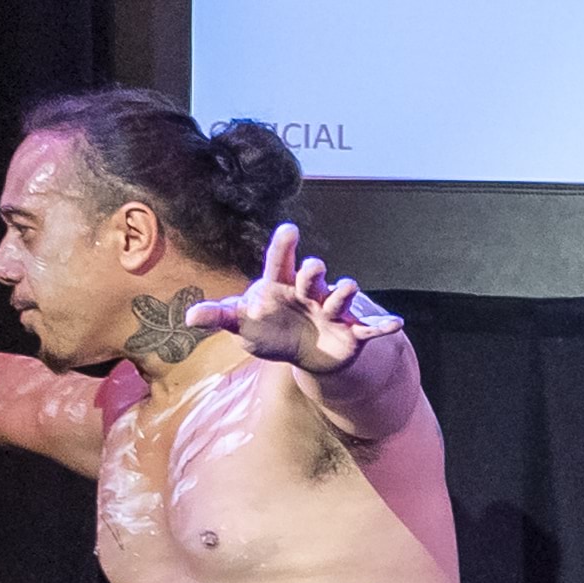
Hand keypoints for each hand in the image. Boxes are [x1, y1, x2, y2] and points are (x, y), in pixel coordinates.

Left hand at [188, 223, 384, 374]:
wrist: (304, 352)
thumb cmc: (270, 330)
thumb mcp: (242, 324)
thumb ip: (220, 316)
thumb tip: (189, 315)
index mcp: (280, 285)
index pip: (280, 262)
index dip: (284, 247)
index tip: (289, 230)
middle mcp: (308, 292)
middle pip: (312, 275)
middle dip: (314, 271)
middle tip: (313, 269)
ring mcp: (331, 310)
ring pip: (340, 296)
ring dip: (344, 292)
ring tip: (346, 290)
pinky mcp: (350, 332)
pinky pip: (368, 328)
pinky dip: (382, 326)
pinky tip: (395, 323)